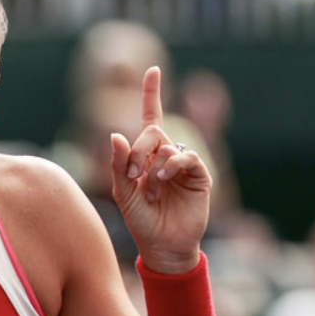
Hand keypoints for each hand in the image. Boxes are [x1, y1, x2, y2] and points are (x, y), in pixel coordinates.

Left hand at [110, 66, 211, 273]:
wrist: (161, 245)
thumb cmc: (140, 220)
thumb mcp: (122, 192)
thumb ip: (119, 164)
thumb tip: (115, 134)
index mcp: (147, 156)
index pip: (152, 117)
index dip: (152, 93)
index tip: (154, 70)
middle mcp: (166, 155)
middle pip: (153, 132)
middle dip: (138, 150)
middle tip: (132, 176)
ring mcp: (183, 165)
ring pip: (168, 145)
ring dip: (153, 166)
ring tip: (148, 190)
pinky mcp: (199, 176)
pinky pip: (187, 157)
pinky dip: (171, 166)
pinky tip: (162, 180)